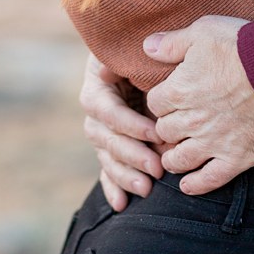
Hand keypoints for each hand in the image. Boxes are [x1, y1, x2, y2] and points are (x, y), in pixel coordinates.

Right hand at [80, 52, 161, 210]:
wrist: (154, 55)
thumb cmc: (158, 50)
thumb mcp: (149, 50)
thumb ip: (147, 59)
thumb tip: (139, 70)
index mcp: (98, 81)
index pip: (106, 108)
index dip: (128, 123)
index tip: (156, 133)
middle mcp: (95, 106)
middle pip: (104, 136)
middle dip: (131, 154)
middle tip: (156, 169)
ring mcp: (101, 127)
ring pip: (106, 155)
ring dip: (124, 174)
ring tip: (146, 189)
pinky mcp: (111, 143)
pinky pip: (107, 167)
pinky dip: (113, 185)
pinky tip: (121, 204)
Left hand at [142, 15, 253, 195]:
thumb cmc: (243, 45)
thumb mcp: (203, 32)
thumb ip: (172, 43)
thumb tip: (146, 47)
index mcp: (178, 91)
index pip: (154, 104)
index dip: (162, 101)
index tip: (171, 99)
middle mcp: (190, 121)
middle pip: (164, 132)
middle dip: (167, 128)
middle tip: (176, 125)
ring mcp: (213, 142)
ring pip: (178, 160)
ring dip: (173, 158)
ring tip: (177, 155)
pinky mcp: (236, 156)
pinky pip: (210, 179)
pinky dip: (195, 185)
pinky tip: (189, 184)